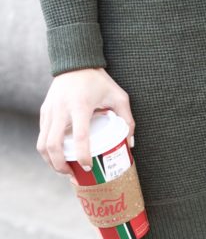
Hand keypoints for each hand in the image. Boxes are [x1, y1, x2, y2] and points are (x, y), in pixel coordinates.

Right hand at [37, 67, 135, 183]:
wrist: (75, 61)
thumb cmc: (99, 81)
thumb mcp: (119, 97)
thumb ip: (128, 120)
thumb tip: (130, 145)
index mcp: (80, 106)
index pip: (80, 137)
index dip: (83, 156)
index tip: (88, 168)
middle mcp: (61, 109)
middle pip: (53, 145)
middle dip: (60, 167)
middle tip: (73, 177)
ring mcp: (49, 111)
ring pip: (42, 144)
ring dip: (51, 162)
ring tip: (65, 172)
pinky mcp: (44, 111)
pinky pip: (42, 136)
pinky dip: (48, 151)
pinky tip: (59, 158)